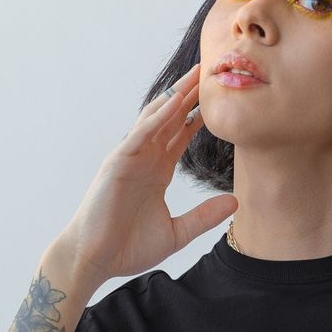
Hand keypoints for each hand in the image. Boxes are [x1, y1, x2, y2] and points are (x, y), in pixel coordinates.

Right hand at [55, 62, 236, 284]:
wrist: (96, 260)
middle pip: (170, 118)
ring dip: (175, 95)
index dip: (199, 116)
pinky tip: (175, 101)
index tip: (221, 100)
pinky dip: (157, 117)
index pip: (181, 135)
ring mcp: (130, 158)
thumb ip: (204, 217)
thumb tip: (235, 202)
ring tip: (196, 75)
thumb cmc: (128, 248)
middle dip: (190, 95)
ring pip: (155, 118)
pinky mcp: (117, 163)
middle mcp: (144, 159)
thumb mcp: (176, 233)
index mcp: (157, 172)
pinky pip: (140, 133)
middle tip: (212, 71)